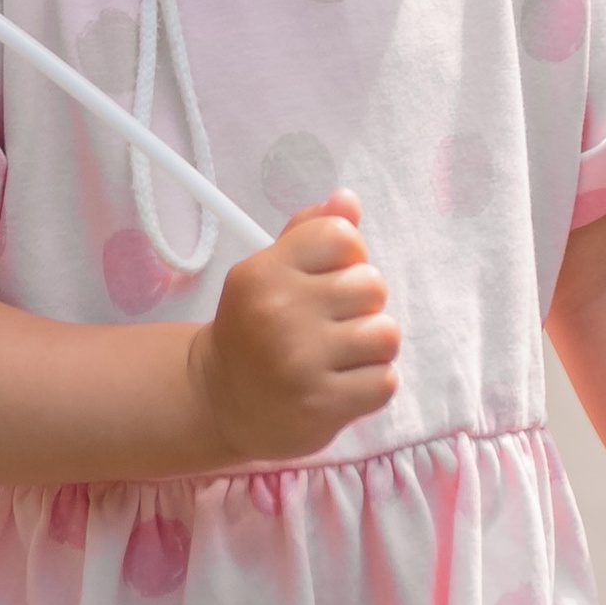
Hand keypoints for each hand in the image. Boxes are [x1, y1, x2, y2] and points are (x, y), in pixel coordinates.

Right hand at [190, 193, 397, 464]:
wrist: (219, 402)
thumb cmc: (253, 330)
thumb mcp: (267, 273)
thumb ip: (308, 233)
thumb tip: (347, 199)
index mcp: (264, 272)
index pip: (342, 236)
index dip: (349, 256)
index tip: (330, 279)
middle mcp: (279, 313)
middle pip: (372, 284)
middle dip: (362, 305)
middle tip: (331, 324)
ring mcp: (300, 362)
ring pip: (386, 335)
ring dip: (371, 348)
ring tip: (341, 355)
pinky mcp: (322, 405)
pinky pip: (385, 382)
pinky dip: (370, 384)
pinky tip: (341, 383)